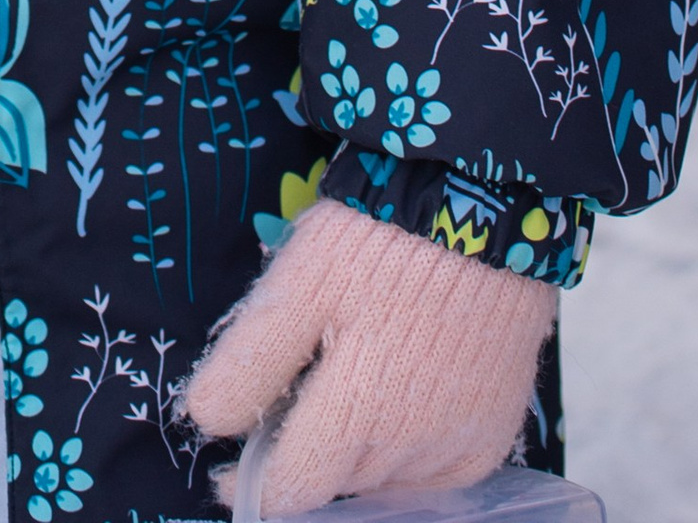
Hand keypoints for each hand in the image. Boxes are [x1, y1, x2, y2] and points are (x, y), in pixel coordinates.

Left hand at [182, 199, 557, 512]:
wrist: (477, 209)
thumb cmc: (376, 242)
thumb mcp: (298, 285)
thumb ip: (251, 362)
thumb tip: (206, 422)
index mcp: (356, 415)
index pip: (294, 488)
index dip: (253, 486)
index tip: (227, 472)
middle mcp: (410, 448)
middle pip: (337, 483)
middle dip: (305, 458)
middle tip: (293, 404)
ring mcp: (457, 447)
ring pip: (384, 480)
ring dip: (354, 458)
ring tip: (346, 395)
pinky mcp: (491, 437)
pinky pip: (437, 475)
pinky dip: (408, 457)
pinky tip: (396, 408)